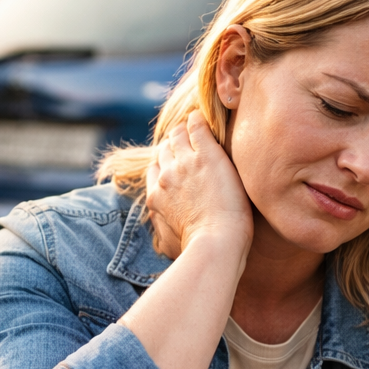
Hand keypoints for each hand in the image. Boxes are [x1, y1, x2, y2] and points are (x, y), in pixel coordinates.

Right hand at [145, 110, 253, 259]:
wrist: (214, 244)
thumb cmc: (196, 251)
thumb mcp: (168, 246)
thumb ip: (162, 236)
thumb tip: (160, 240)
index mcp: (156, 197)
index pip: (154, 170)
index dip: (164, 164)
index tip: (174, 163)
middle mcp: (166, 177)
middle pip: (165, 150)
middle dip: (174, 144)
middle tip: (188, 143)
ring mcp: (186, 163)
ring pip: (178, 134)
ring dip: (185, 129)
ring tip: (196, 127)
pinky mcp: (207, 155)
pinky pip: (197, 126)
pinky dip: (198, 120)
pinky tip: (204, 118)